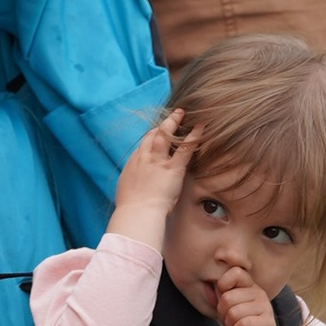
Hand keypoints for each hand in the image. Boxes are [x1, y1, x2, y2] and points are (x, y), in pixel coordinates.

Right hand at [109, 108, 190, 248]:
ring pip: (165, 135)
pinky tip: (199, 128)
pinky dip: (193, 136)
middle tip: (170, 117)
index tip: (156, 132)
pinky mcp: (173, 168)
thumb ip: (132, 183)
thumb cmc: (131, 208)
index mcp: (133, 164)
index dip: (151, 137)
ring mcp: (158, 161)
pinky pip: (185, 148)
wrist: (138, 212)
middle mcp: (145, 157)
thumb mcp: (126, 191)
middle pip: (152, 135)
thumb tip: (133, 186)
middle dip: (161, 125)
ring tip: (181, 113)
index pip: (143, 145)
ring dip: (173, 122)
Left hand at [212, 274, 305, 325]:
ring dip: (230, 325)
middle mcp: (259, 293)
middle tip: (231, 320)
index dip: (223, 286)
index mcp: (249, 285)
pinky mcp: (268, 324)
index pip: (235, 272)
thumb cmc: (238, 325)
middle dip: (223, 314)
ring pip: (234, 313)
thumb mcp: (226, 308)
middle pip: (228, 298)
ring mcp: (266, 307)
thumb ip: (219, 295)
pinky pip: (242, 325)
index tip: (224, 300)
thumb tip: (207, 286)